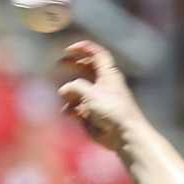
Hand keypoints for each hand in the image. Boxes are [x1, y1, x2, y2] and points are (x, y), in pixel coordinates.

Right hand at [57, 40, 145, 154]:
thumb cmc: (111, 110)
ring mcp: (99, 99)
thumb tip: (64, 90)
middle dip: (73, 65)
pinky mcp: (95, 114)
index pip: (98, 54)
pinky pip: (79, 107)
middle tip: (59, 64)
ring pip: (80, 90)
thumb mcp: (91, 93)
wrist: (124, 135)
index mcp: (108, 74)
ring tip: (63, 97)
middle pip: (87, 69)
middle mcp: (104, 84)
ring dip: (70, 92)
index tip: (69, 49)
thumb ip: (75, 87)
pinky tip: (68, 113)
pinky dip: (72, 108)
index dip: (84, 48)